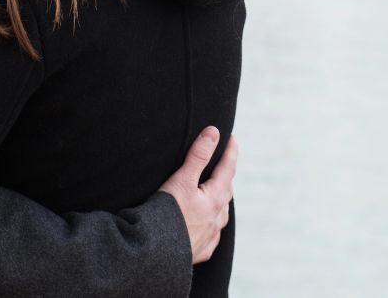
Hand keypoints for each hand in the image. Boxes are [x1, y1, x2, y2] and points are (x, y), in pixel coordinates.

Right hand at [158, 126, 237, 264]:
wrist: (155, 255)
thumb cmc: (168, 216)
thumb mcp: (182, 180)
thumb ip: (198, 156)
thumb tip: (213, 132)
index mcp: (215, 199)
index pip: (227, 169)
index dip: (230, 151)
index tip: (233, 138)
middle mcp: (217, 218)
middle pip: (226, 192)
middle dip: (226, 176)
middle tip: (224, 163)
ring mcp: (210, 236)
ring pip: (221, 215)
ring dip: (220, 201)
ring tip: (217, 194)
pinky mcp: (200, 251)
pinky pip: (211, 236)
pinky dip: (211, 226)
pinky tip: (206, 227)